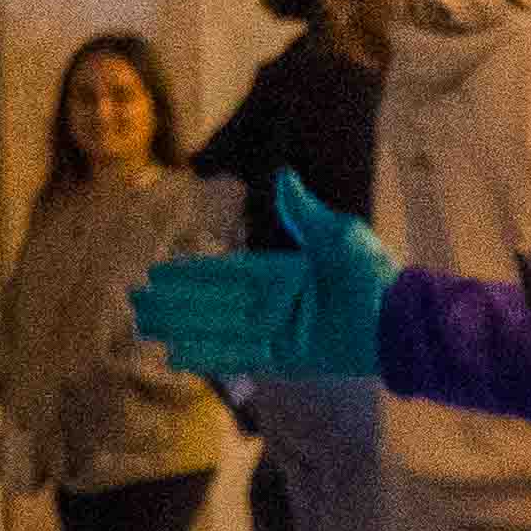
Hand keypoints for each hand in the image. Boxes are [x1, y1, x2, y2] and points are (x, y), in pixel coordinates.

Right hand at [132, 176, 397, 379]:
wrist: (397, 319)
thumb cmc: (371, 273)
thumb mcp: (337, 235)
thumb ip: (302, 212)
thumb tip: (281, 174)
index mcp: (280, 271)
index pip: (223, 273)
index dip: (189, 274)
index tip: (157, 272)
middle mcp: (272, 301)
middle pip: (210, 302)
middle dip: (173, 303)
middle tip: (134, 303)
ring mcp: (275, 330)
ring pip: (215, 327)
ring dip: (180, 327)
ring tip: (142, 326)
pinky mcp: (283, 357)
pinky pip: (237, 355)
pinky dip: (208, 355)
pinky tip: (175, 356)